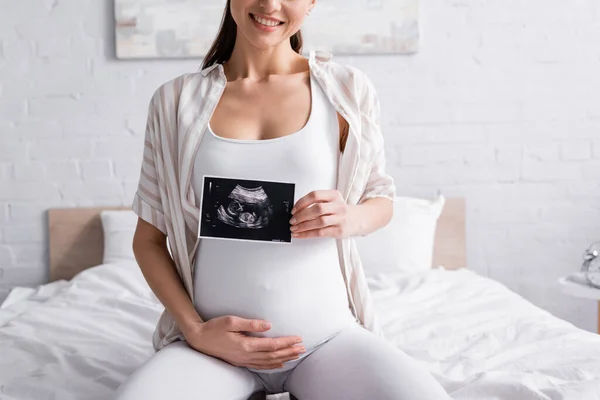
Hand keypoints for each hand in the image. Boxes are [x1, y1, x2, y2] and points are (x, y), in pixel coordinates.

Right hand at [182, 316, 305, 369]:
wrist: (199, 339)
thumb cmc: (214, 327)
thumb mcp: (232, 321)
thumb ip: (251, 324)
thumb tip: (268, 325)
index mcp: (245, 344)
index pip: (272, 345)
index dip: (286, 342)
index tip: (298, 338)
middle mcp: (246, 355)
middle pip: (273, 356)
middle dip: (289, 352)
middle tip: (303, 348)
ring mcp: (243, 360)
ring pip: (268, 362)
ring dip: (283, 358)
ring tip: (296, 355)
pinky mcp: (240, 361)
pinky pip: (260, 365)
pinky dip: (272, 365)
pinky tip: (279, 363)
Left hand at [289, 190, 357, 238]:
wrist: (358, 220)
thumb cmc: (340, 210)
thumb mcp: (332, 200)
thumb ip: (317, 202)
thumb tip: (297, 210)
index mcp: (334, 195)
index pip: (315, 195)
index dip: (302, 202)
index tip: (294, 209)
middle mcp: (338, 206)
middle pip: (317, 209)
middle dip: (301, 215)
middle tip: (292, 220)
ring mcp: (340, 219)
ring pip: (319, 222)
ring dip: (303, 226)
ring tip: (294, 228)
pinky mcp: (339, 231)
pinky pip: (320, 233)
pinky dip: (307, 234)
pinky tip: (300, 234)